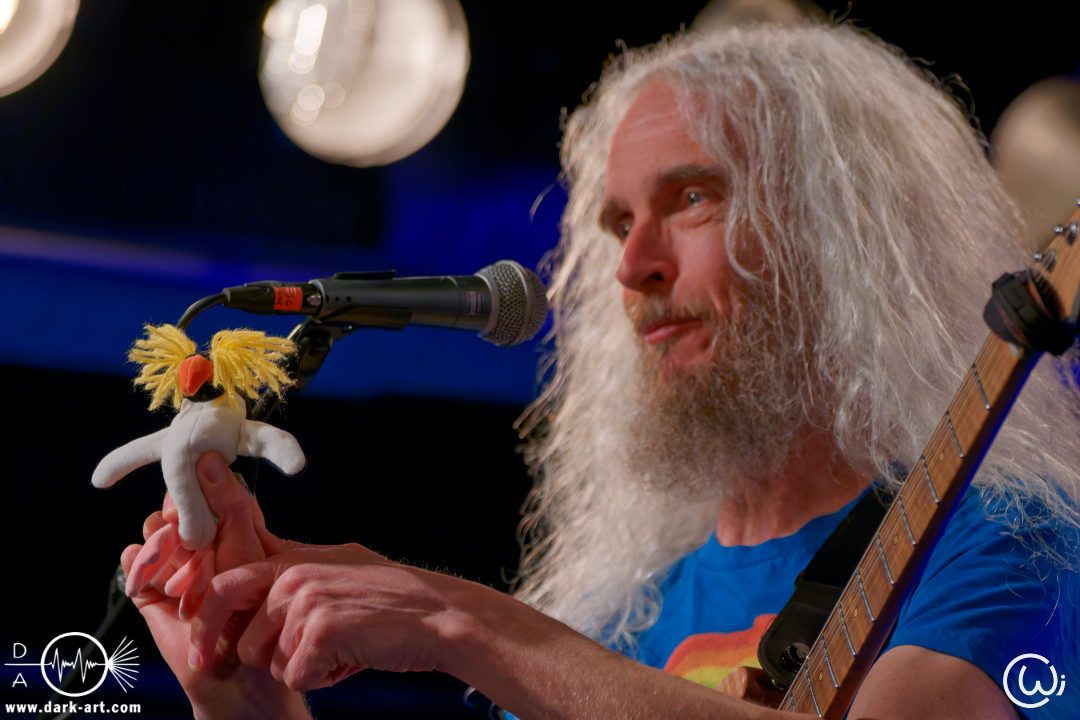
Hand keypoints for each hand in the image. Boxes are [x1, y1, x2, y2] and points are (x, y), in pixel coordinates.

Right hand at [121, 452, 309, 718]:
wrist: (234, 665)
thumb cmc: (255, 608)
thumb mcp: (248, 550)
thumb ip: (232, 506)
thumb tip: (210, 459)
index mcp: (227, 526)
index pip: (204, 488)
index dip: (196, 486)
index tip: (198, 494)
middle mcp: (198, 540)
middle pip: (174, 505)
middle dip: (177, 514)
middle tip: (186, 534)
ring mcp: (173, 562)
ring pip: (153, 530)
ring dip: (162, 543)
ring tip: (179, 570)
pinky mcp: (150, 586)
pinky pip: (132, 559)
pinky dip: (138, 563)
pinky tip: (151, 576)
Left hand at [189, 541, 469, 690]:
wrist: (440, 616)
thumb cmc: (394, 598)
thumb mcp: (340, 564)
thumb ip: (295, 563)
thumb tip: (258, 548)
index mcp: (294, 560)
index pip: (225, 584)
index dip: (204, 620)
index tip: (198, 652)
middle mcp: (294, 576)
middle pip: (239, 631)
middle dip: (246, 653)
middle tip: (253, 663)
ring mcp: (306, 602)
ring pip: (267, 661)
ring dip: (299, 668)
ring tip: (337, 650)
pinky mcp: (320, 632)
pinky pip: (296, 676)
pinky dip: (323, 678)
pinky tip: (349, 660)